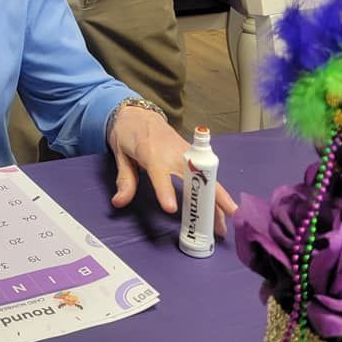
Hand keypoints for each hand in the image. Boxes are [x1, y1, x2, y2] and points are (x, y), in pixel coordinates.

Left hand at [107, 106, 237, 235]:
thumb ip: (124, 180)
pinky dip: (217, 193)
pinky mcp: (193, 155)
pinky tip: (223, 210)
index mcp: (151, 152)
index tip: (171, 209)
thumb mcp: (120, 154)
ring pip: (207, 178)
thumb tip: (118, 202)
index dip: (165, 191)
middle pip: (193, 177)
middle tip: (214, 225)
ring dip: (218, 201)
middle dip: (206, 200)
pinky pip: (208, 175)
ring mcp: (186, 153)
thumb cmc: (129, 134)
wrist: (141, 115)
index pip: (159, 173)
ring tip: (223, 226)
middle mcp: (173, 152)